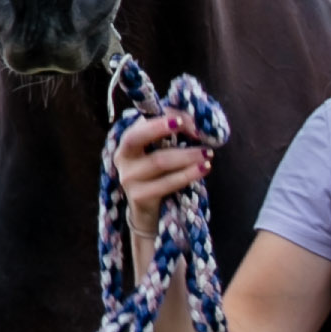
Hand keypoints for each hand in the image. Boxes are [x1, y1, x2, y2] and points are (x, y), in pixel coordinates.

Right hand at [113, 109, 213, 257]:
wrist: (149, 213)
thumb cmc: (160, 175)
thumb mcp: (163, 151)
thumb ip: (174, 134)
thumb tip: (195, 124)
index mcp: (127, 141)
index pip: (141, 123)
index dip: (163, 119)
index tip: (185, 119)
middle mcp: (122, 157)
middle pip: (136, 137)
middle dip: (161, 128)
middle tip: (192, 129)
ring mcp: (129, 178)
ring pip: (159, 161)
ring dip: (188, 155)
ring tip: (208, 153)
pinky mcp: (139, 196)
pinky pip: (167, 183)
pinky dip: (188, 175)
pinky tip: (204, 169)